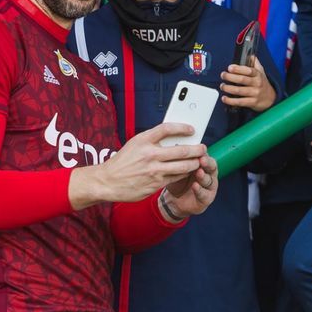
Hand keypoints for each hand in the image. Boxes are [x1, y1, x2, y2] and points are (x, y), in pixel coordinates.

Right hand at [68, 122, 206, 208]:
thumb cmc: (123, 161)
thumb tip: (174, 137)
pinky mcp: (155, 183)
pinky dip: (185, 173)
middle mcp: (149, 154)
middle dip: (196, 149)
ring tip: (199, 160)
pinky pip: (176, 177)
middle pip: (181, 149)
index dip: (182, 127)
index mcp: (143, 140)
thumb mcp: (134, 144)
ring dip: (194, 163)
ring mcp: (153, 170)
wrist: (108, 181)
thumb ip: (152, 140)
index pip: (167, 128)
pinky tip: (188, 171)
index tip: (192, 129)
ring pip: (183, 165)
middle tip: (203, 147)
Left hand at [161, 154, 218, 220]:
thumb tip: (176, 144)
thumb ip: (179, 159)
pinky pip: (204, 194)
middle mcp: (209, 174)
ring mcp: (209, 186)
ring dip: (203, 176)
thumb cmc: (177, 180)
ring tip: (198, 172)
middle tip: (202, 160)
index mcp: (203, 164)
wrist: (175, 200)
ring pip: (209, 180)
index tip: (198, 149)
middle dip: (207, 163)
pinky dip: (200, 190)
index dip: (202, 152)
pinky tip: (195, 186)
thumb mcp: (177, 168)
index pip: (206, 156)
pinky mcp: (207, 198)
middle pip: (212, 166)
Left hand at [220, 56, 275, 111]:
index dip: (238, 69)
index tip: (230, 67)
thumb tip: (250, 54)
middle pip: (242, 80)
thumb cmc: (262, 83)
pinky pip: (240, 102)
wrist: (271, 98)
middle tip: (223, 75)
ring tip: (222, 86)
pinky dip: (231, 100)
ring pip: (239, 91)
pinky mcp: (252, 102)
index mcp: (258, 75)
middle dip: (230, 77)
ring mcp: (255, 93)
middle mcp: (257, 83)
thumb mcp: (261, 71)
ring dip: (228, 88)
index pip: (248, 70)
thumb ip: (255, 62)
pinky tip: (225, 98)